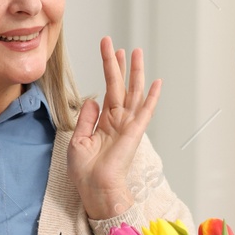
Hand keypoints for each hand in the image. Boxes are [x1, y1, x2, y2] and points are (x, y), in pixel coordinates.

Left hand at [69, 37, 162, 219]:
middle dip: (119, 65)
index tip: (108, 50)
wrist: (95, 189)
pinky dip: (152, 97)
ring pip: (134, 93)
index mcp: (105, 122)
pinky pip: (145, 111)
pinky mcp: (134, 132)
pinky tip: (156, 82)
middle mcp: (118, 121)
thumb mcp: (78, 140)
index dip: (109, 69)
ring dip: (136, 72)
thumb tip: (92, 99)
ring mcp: (128, 125)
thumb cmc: (86, 171)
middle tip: (118, 45)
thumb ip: (85, 119)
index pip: (109, 90)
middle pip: (121, 86)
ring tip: (136, 52)